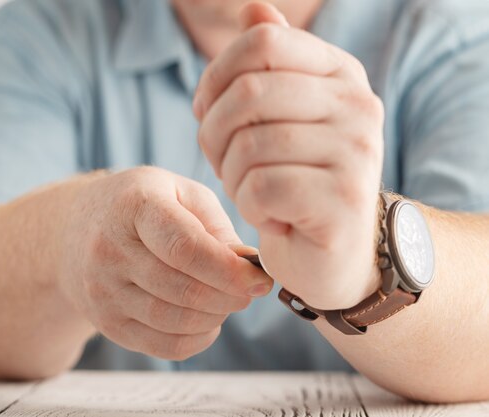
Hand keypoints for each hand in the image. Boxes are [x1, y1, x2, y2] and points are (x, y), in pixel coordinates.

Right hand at [63, 167, 272, 359]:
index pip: (184, 247)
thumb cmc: (139, 205)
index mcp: (133, 206)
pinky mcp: (105, 322)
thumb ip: (216, 226)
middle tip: (249, 290)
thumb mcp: (179, 193)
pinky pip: (161, 346)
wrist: (75, 230)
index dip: (228, 270)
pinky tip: (208, 322)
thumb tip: (247, 265)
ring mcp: (102, 290)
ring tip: (227, 301)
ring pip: (174, 321)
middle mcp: (109, 250)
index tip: (259, 279)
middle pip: (183, 289)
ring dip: (215, 317)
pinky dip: (196, 340)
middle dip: (230, 297)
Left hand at [194, 3, 383, 309]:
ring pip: (250, 145)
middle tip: (223, 163)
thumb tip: (254, 8)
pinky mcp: (344, 200)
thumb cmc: (298, 182)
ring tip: (252, 192)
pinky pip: (262, 188)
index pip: (263, 43)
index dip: (216, 77)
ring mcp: (358, 151)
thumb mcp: (283, 117)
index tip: (206, 112)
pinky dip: (250, 207)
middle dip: (215, 135)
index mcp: (341, 74)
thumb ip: (272, 63)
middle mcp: (358, 105)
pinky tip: (270, 217)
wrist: (334, 255)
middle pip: (249, 94)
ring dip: (232, 177)